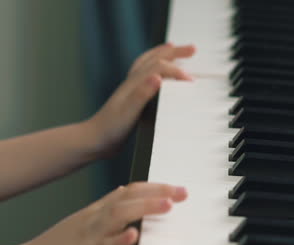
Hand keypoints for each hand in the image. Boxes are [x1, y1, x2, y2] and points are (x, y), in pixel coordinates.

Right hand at [23, 182, 187, 244]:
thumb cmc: (63, 242)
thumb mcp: (88, 219)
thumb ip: (108, 205)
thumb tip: (125, 189)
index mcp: (100, 209)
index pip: (131, 189)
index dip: (156, 186)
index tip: (179, 189)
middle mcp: (97, 216)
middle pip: (129, 197)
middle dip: (158, 192)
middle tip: (183, 193)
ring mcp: (90, 233)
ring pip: (118, 214)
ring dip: (144, 207)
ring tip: (167, 205)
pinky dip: (119, 239)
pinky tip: (134, 235)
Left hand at [84, 43, 195, 157]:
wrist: (95, 140)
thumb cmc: (111, 129)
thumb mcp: (128, 114)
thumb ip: (142, 94)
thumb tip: (158, 77)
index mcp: (134, 84)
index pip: (159, 68)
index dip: (177, 71)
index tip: (191, 81)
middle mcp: (133, 82)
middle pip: (155, 59)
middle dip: (175, 52)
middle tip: (193, 49)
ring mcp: (132, 88)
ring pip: (149, 63)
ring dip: (164, 54)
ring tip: (174, 48)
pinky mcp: (133, 96)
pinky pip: (146, 74)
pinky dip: (155, 66)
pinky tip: (160, 72)